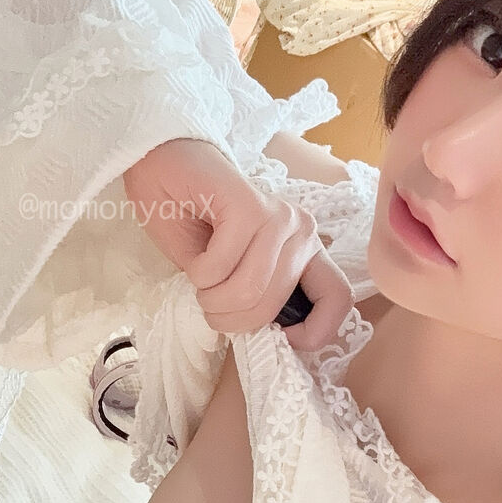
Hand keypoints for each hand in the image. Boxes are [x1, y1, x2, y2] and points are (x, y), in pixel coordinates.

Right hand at [124, 138, 354, 350]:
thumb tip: (265, 336)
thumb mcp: (231, 273)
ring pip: (249, 290)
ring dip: (211, 299)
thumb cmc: (194, 220)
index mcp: (306, 249)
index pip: (338, 298)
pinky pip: (221, 267)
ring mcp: (278, 217)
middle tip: (208, 305)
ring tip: (199, 282)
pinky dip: (199, 274)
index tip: (276, 337)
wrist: (163, 165)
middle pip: (274, 306)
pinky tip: (195, 258)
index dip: (314, 332)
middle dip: (231, 319)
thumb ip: (257, 298)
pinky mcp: (248, 206)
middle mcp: (301, 231)